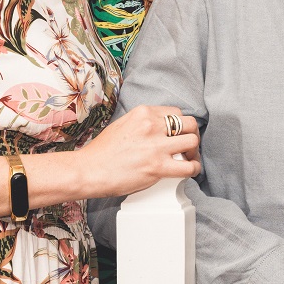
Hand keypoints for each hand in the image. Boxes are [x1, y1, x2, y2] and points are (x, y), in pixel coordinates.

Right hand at [81, 106, 200, 197]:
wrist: (89, 170)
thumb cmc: (101, 152)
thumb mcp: (122, 124)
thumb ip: (142, 123)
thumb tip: (159, 130)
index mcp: (143, 113)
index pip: (175, 112)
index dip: (180, 124)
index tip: (179, 133)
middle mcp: (152, 126)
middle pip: (189, 123)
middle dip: (192, 134)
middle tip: (187, 145)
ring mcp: (156, 146)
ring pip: (192, 141)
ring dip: (194, 151)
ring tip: (188, 158)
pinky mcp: (158, 167)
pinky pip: (188, 166)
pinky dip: (194, 168)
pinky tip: (190, 170)